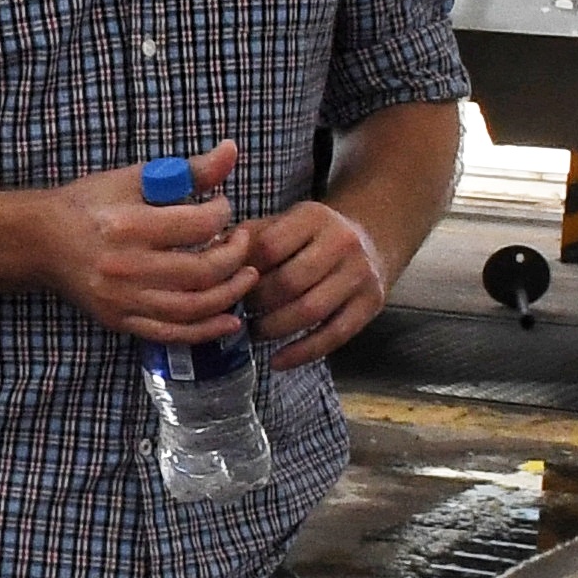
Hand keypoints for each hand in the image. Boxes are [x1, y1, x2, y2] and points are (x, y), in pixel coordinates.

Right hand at [28, 138, 256, 348]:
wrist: (40, 241)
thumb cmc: (89, 204)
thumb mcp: (135, 178)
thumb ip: (188, 170)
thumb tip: (232, 151)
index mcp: (129, 225)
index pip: (198, 225)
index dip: (223, 214)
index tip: (223, 207)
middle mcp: (126, 267)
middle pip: (202, 270)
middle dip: (235, 255)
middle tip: (242, 239)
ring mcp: (123, 300)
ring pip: (193, 307)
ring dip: (231, 293)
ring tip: (247, 274)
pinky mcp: (121, 321)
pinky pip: (173, 334)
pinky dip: (207, 330)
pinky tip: (230, 318)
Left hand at [241, 197, 395, 367]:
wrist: (370, 239)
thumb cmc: (308, 237)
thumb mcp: (280, 224)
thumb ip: (245, 238)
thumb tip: (206, 256)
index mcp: (312, 216)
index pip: (268, 247)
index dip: (242, 271)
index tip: (226, 286)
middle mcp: (341, 242)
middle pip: (289, 282)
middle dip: (256, 303)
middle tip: (238, 314)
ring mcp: (360, 274)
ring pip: (310, 311)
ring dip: (275, 328)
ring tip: (254, 333)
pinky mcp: (371, 303)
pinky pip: (334, 335)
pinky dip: (302, 353)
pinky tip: (277, 361)